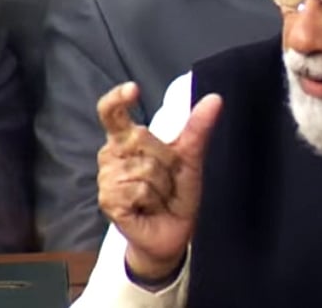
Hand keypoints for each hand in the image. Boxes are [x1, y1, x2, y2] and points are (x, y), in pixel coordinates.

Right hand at [97, 82, 221, 278]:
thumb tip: (215, 98)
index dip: (117, 99)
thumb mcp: (191, 158)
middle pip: (140, 138)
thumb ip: (198, 128)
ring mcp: (107, 179)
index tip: (133, 89)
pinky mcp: (108, 201)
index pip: (110, 112)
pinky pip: (138, 189)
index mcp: (126, 139)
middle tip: (167, 179)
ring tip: (158, 196)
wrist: (174, 231)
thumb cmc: (178, 193)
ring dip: (161, 185)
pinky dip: (152, 199)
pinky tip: (148, 207)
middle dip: (166, 160)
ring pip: (143, 168)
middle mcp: (111, 155)